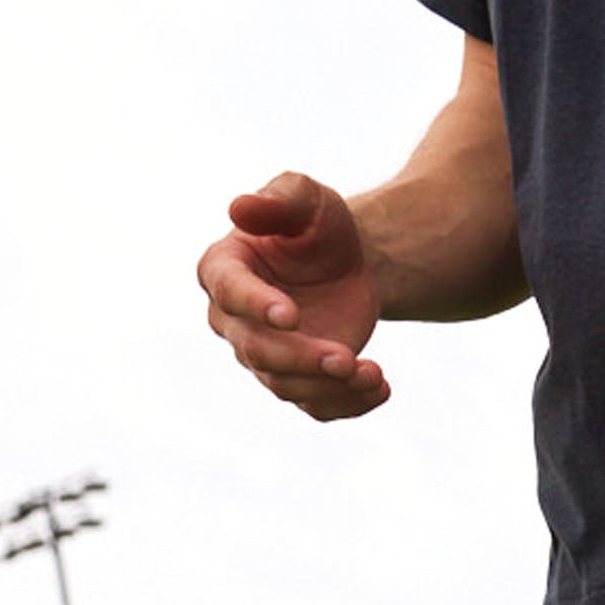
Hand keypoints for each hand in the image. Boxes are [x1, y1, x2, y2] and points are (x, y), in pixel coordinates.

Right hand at [197, 172, 390, 420]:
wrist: (349, 263)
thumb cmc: (318, 226)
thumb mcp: (306, 199)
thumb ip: (279, 199)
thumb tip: (240, 208)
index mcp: (224, 269)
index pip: (229, 292)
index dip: (256, 307)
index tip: (290, 316)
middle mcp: (235, 320)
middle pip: (256, 351)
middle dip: (301, 359)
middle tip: (345, 358)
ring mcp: (265, 356)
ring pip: (286, 386)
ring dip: (330, 387)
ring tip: (373, 374)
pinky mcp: (300, 380)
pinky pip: (317, 406)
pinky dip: (350, 404)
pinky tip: (380, 388)